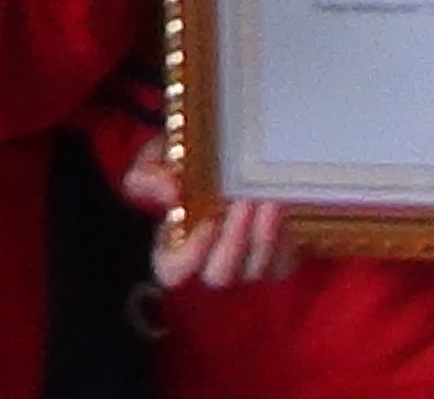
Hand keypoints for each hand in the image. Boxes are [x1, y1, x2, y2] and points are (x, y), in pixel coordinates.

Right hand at [122, 151, 296, 289]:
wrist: (223, 158)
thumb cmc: (183, 165)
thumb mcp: (156, 160)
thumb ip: (149, 175)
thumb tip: (169, 189)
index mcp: (173, 247)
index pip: (173, 271)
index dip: (189, 255)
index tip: (206, 223)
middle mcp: (209, 262)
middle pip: (220, 275)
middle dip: (233, 240)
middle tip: (244, 203)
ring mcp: (243, 265)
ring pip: (256, 270)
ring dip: (264, 238)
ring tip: (270, 201)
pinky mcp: (274, 259)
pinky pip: (283, 262)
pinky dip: (285, 239)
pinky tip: (283, 210)